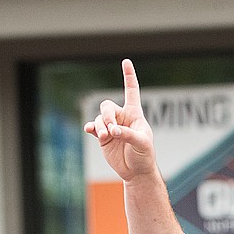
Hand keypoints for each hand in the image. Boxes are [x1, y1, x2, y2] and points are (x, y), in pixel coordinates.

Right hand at [84, 59, 158, 181]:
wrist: (136, 171)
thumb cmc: (144, 155)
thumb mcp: (142, 143)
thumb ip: (128, 134)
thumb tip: (113, 130)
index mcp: (135, 114)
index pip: (131, 91)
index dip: (129, 76)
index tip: (126, 61)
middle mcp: (121, 117)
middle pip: (107, 106)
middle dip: (107, 117)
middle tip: (112, 131)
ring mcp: (111, 126)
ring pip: (99, 118)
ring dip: (100, 127)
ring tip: (106, 137)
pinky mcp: (103, 137)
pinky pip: (93, 127)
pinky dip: (91, 128)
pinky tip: (89, 130)